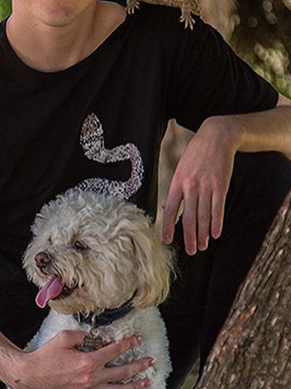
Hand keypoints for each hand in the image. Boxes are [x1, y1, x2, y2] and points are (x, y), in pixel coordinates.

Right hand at [9, 330, 154, 388]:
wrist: (31, 376)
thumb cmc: (47, 354)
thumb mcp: (65, 337)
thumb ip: (83, 335)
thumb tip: (98, 337)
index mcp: (88, 360)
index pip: (114, 351)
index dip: (128, 344)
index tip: (138, 340)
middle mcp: (91, 378)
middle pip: (121, 372)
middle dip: (138, 365)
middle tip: (151, 361)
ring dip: (134, 386)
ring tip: (147, 382)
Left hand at [162, 116, 237, 254]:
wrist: (216, 137)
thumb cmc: (196, 154)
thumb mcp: (181, 168)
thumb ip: (176, 188)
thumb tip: (169, 207)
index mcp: (176, 182)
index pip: (169, 210)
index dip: (168, 227)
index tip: (167, 240)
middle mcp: (190, 186)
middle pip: (188, 218)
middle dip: (189, 237)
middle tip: (191, 251)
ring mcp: (206, 186)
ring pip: (203, 216)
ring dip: (202, 234)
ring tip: (203, 246)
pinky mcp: (220, 185)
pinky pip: (217, 209)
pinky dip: (216, 223)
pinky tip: (215, 234)